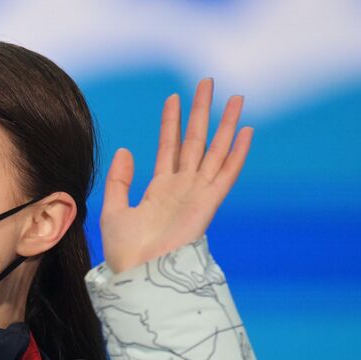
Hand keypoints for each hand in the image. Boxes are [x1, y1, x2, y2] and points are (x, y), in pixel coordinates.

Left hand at [99, 77, 251, 274]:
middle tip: (207, 82)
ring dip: (226, 124)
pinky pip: (226, 174)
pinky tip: (246, 131)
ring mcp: (197, 194)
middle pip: (194, 141)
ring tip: (236, 97)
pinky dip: (237, 153)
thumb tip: (127, 150)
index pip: (168, 147)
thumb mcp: (114, 210)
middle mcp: (182, 188)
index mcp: (160, 189)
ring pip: (215, 151)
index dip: (171, 122)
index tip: (174, 97)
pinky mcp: (208, 204)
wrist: (139, 275)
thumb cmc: (125, 253)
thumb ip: (120, 180)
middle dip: (201, 112)